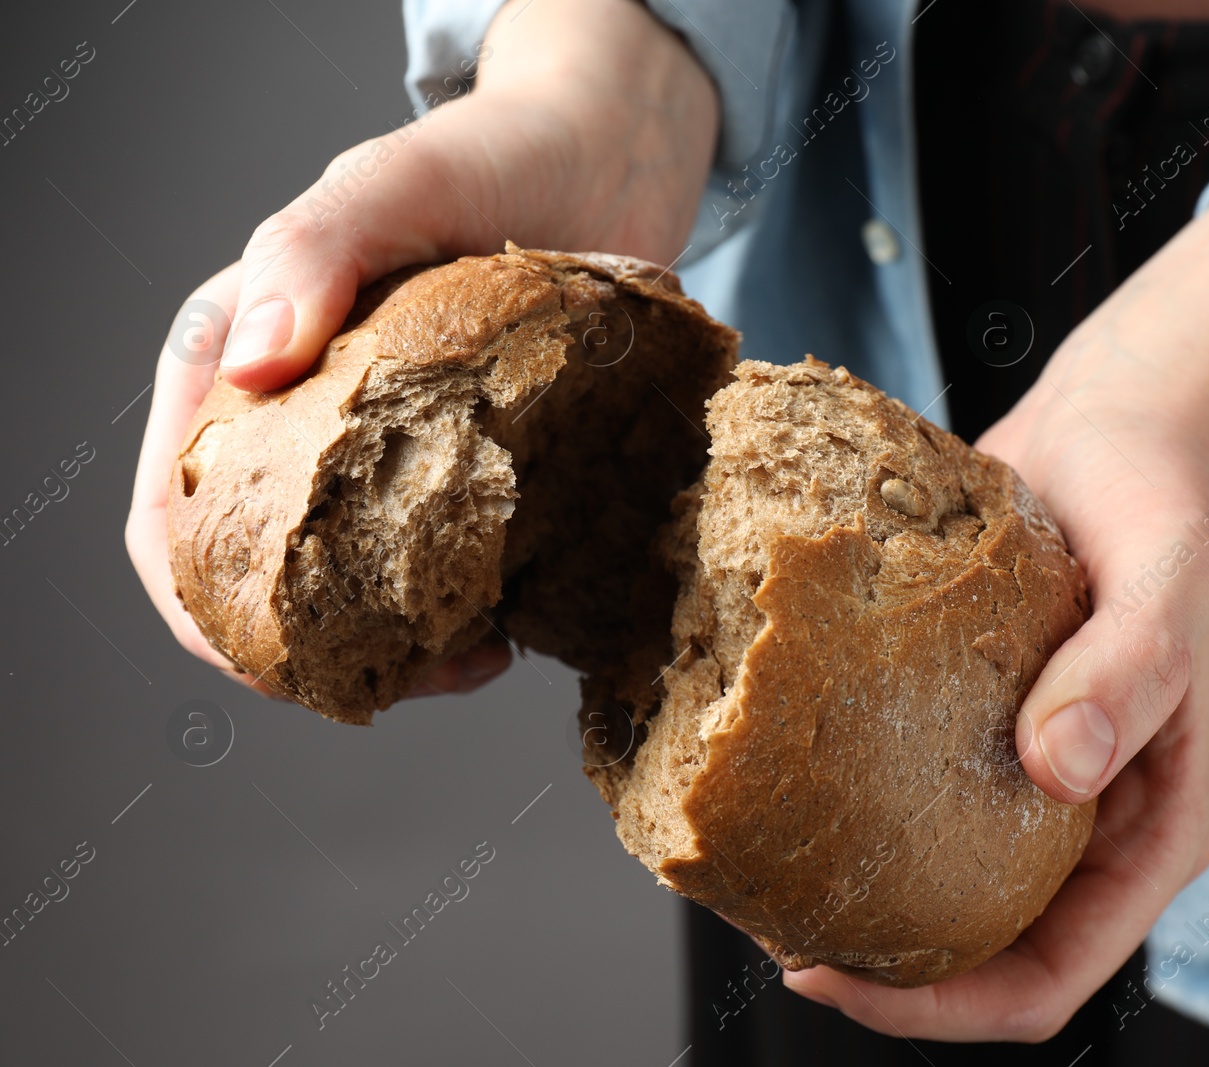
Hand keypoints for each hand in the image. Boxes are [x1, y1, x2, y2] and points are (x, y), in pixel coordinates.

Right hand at [125, 0, 718, 697]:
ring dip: (399, 646)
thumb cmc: (486, 155)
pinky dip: (467, 613)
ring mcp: (381, 455)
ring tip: (477, 656)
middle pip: (260, 580)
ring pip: (351, 592)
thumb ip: (311, 253)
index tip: (277, 662)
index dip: (200, 606)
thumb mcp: (390, 183)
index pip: (169, 514)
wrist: (606, 159)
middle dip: (314, 650)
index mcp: (237, 360)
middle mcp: (297, 421)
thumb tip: (250, 364)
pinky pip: (443, 568)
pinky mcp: (462, 468)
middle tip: (412, 671)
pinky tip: (514, 624)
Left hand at [783, 166, 1208, 1037]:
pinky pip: (911, 793)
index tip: (835, 979)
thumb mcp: (1167, 579)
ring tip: (761, 871)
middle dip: (881, 967)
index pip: (1049, 976)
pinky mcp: (975, 723)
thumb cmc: (1162, 501)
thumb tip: (1057, 768)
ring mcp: (1026, 777)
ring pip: (937, 880)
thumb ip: (1128, 671)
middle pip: (979, 950)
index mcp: (1149, 831)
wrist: (1116, 425)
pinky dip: (849, 804)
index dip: (944, 1009)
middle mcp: (1084, 822)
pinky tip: (781, 776)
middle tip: (774, 932)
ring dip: (857, 893)